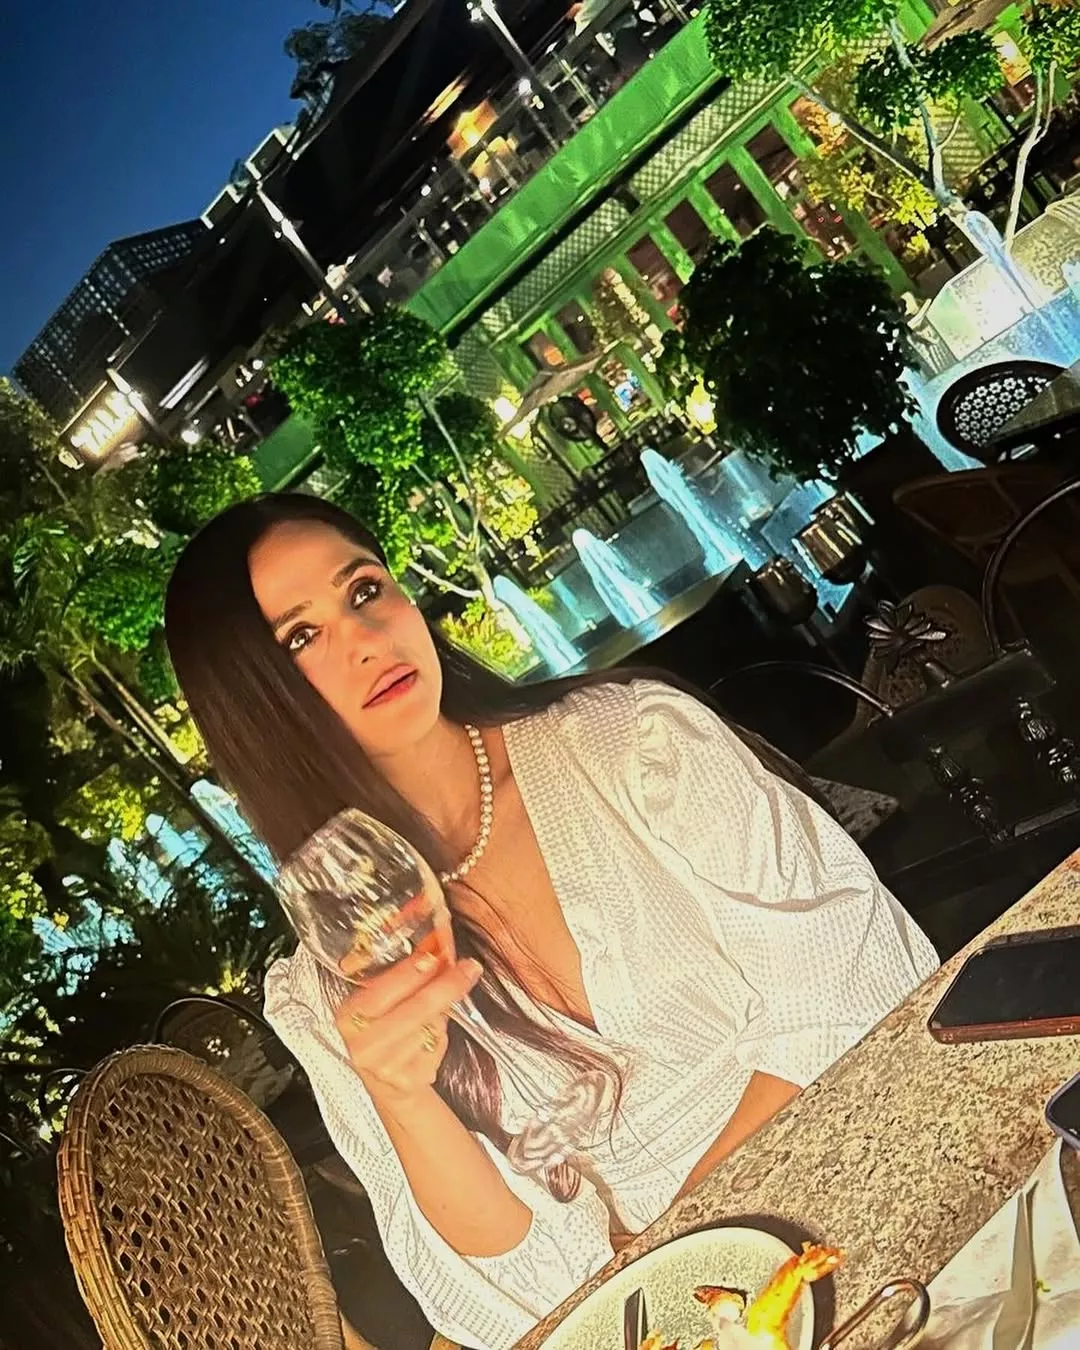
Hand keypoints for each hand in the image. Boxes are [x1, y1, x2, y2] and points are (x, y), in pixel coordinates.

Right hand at [335, 946, 482, 1106]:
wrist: (387, 1084)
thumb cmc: (383, 1032)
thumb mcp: (381, 1000)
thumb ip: (406, 971)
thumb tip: (436, 942)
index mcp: (349, 1015)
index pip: (382, 989)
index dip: (411, 970)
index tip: (435, 953)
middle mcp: (363, 1043)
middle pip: (417, 1007)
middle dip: (447, 983)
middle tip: (468, 968)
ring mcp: (386, 1064)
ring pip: (432, 1024)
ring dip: (446, 1007)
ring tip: (445, 997)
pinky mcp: (409, 1079)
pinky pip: (437, 1043)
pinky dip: (443, 1030)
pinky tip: (434, 1028)